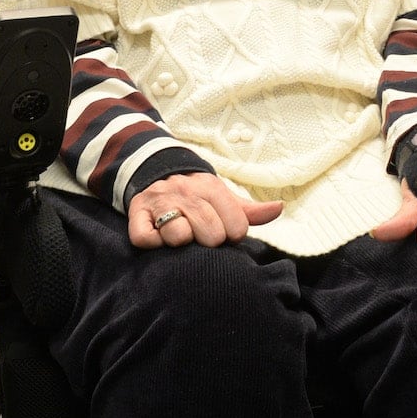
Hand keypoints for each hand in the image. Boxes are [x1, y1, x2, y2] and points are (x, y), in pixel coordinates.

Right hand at [128, 173, 283, 249]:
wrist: (157, 175)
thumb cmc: (198, 196)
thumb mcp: (224, 198)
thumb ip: (250, 210)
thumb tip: (279, 208)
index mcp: (212, 188)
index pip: (236, 226)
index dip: (233, 236)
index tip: (225, 233)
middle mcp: (187, 192)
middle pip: (210, 234)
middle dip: (209, 242)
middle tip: (201, 236)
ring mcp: (161, 201)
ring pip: (178, 237)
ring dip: (180, 242)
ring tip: (180, 234)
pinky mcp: (137, 214)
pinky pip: (146, 239)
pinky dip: (152, 243)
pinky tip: (158, 237)